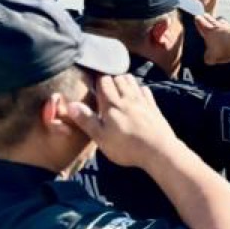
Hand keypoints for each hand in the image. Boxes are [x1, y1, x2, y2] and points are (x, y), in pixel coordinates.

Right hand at [54, 74, 182, 165]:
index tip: (92, 83)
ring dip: (123, 81)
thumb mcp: (101, 137)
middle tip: (103, 87)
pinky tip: (136, 96)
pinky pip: (145, 90)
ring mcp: (142, 101)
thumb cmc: (127, 147)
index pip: (103, 81)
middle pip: (117, 77)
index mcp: (112, 104)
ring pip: (131, 80)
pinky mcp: (153, 107)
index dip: (96, 80)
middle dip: (109, 79)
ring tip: (117, 89)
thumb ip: (86, 120)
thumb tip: (70, 105)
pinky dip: (139, 89)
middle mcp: (127, 98)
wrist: (159, 151)